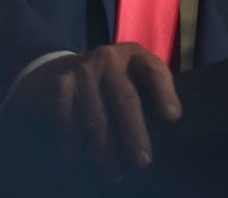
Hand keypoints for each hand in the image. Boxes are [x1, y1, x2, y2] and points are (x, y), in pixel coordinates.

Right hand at [5, 43, 181, 179]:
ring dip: (106, 151)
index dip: (164, 93)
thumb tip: (167, 131)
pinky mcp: (60, 86)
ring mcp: (82, 71)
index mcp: (134, 56)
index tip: (172, 118)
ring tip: (114, 172)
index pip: (154, 71)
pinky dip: (75, 146)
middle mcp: (108, 58)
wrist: (55, 71)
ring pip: (97, 118)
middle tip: (142, 163)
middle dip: (135, 135)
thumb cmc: (106, 84)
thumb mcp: (131, 78)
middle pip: (125, 99)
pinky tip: (79, 160)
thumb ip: (148, 94)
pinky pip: (69, 123)